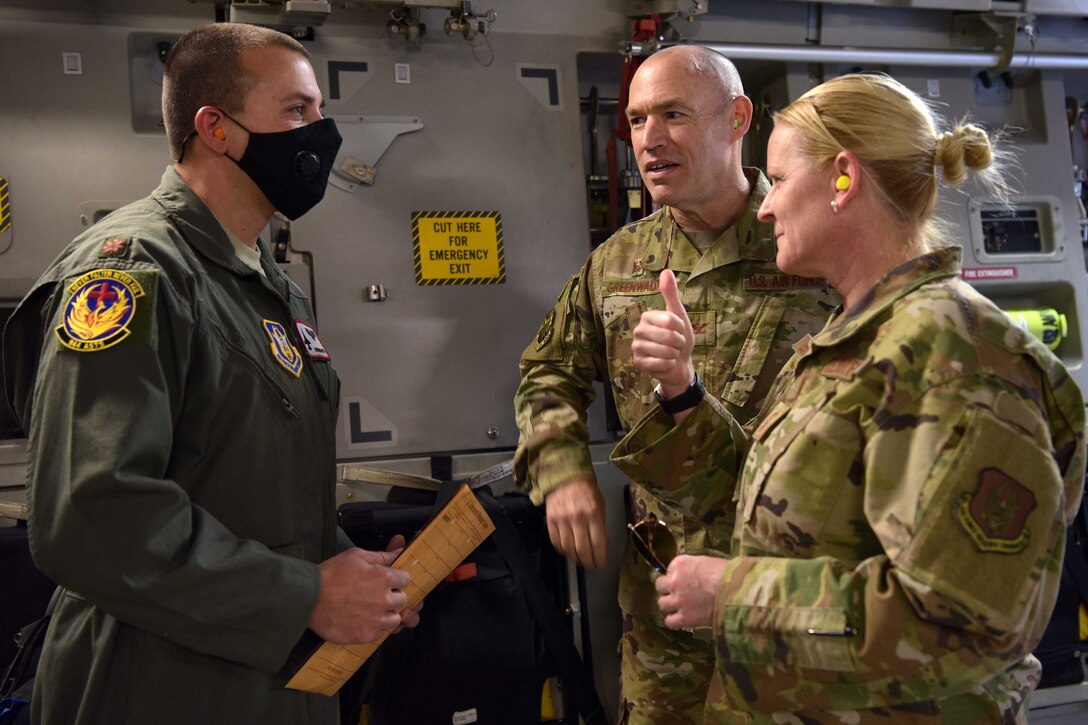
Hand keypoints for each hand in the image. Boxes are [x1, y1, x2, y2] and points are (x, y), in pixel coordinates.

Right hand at [309, 536, 411, 643]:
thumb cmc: (330, 575)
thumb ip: (382, 555)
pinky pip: (380, 633)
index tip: (389, 581)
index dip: (397, 579)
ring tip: (370, 608)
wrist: (308, 598)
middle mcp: (384, 600)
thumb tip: (400, 549)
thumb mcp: (357, 556)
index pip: (406, 579)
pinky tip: (362, 619)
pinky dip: (374, 627)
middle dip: (393, 595)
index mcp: (384, 578)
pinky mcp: (366, 635)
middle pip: (403, 599)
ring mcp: (376, 620)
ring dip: (387, 613)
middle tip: (376, 594)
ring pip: (395, 619)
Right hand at [545, 477, 606, 567]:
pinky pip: (556, 542)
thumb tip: (601, 545)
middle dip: (588, 562)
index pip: (598, 543)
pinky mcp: (551, 520)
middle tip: (590, 565)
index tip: (600, 563)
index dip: (599, 557)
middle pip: (583, 550)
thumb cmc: (587, 490)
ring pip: (568, 549)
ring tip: (579, 560)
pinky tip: (567, 551)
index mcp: (594, 514)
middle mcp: (578, 519)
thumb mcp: (600, 505)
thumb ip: (600, 525)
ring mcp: (563, 520)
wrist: (566, 476)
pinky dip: (562, 550)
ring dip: (575, 558)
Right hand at [633, 269, 694, 396]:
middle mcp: (638, 330)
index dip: (680, 328)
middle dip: (678, 343)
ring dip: (673, 354)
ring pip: (664, 351)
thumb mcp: (679, 315)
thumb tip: (666, 271)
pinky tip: (665, 363)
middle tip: (675, 344)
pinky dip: (668, 365)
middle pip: (668, 336)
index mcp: (647, 316)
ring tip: (670, 353)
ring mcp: (636, 348)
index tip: (678, 330)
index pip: (671, 320)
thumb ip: (671, 294)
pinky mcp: (638, 363)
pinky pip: (660, 363)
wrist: (679, 364)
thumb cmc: (679, 339)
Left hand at [655, 555, 727, 628]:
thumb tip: (698, 574)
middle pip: (660, 586)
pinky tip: (682, 620)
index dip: (678, 576)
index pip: (670, 569)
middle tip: (680, 594)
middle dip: (669, 590)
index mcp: (681, 564)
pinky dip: (674, 621)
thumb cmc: (729, 573)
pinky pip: (669, 622)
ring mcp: (678, 600)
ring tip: (682, 608)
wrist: (737, 592)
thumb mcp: (710, 562)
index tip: (687, 580)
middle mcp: (674, 581)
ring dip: (670, 605)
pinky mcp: (684, 618)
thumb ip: (697, 568)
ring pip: (662, 604)